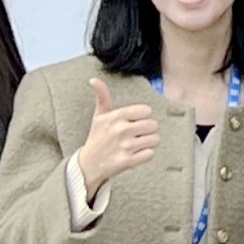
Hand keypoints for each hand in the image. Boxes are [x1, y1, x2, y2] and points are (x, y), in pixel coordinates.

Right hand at [77, 74, 165, 192]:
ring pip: (154, 139)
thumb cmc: (97, 137)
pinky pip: (150, 154)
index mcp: (116, 116)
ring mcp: (125, 146)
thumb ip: (102, 97)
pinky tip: (136, 153)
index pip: (147, 111)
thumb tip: (94, 79)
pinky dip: (146, 154)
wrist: (89, 164)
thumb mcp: (99, 116)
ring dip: (149, 142)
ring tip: (137, 144)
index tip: (135, 122)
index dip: (144, 117)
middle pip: (153, 125)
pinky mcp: (128, 161)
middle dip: (149, 130)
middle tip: (138, 134)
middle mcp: (121, 130)